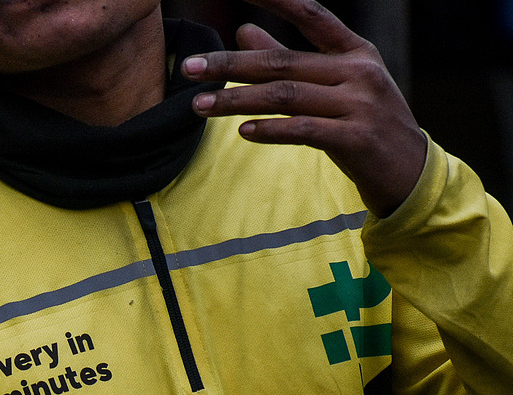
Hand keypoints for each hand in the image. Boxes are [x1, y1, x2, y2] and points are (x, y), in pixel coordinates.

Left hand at [181, 0, 426, 217]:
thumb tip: (244, 28)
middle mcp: (359, 71)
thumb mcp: (335, 87)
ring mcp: (360, 104)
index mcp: (355, 51)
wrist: (410, 172)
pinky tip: (242, 132)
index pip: (311, 14)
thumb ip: (291, 60)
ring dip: (237, 100)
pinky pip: (303, 130)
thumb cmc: (363, 124)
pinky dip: (270, 130)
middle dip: (230, 65)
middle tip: (189, 69)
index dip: (276, 0)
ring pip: (286, 96)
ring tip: (200, 105)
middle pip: (283, 62)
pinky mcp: (356, 138)